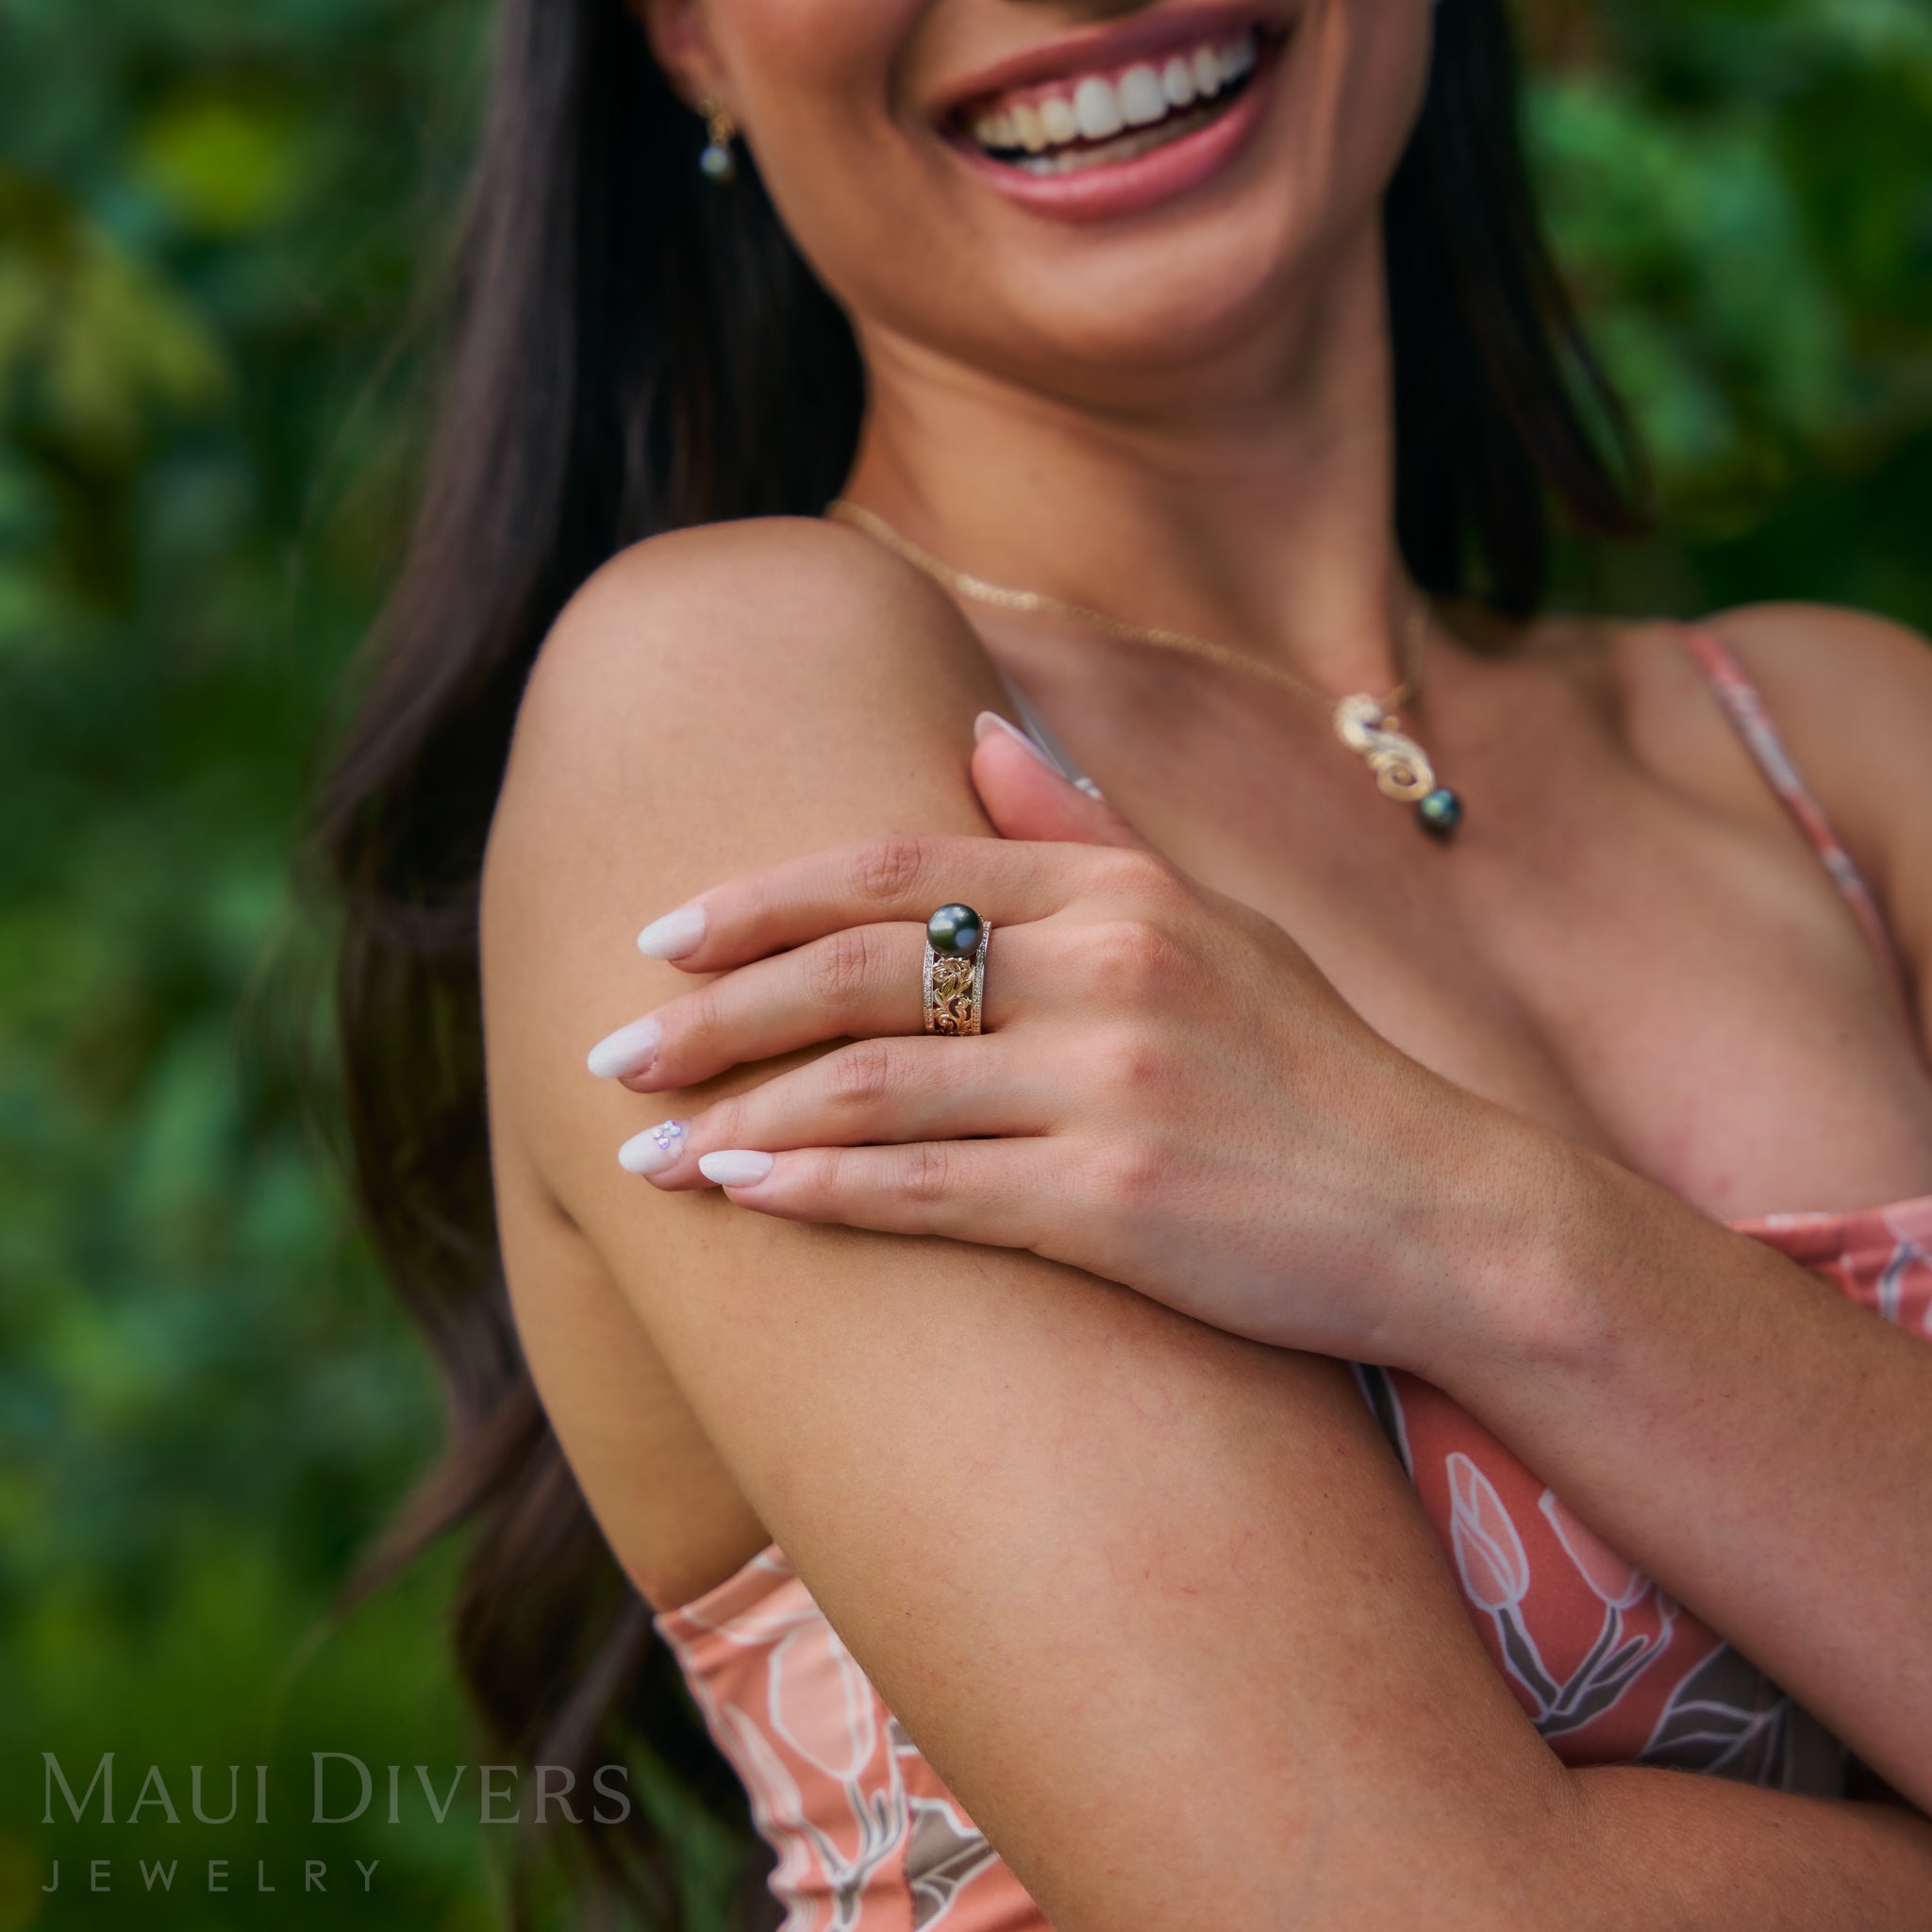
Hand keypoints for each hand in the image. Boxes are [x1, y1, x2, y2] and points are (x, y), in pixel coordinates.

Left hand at [587, 712, 1531, 1368]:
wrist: (1444, 1211)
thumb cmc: (1312, 1067)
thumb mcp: (1212, 920)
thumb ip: (1085, 830)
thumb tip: (978, 730)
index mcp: (1120, 889)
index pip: (896, 869)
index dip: (760, 900)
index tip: (661, 934)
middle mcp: (1109, 968)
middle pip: (855, 972)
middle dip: (712, 1015)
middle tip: (612, 1054)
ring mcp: (1109, 1086)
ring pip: (867, 1085)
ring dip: (733, 1117)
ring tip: (642, 1149)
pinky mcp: (1115, 1203)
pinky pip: (924, 1190)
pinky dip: (816, 1190)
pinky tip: (740, 1198)